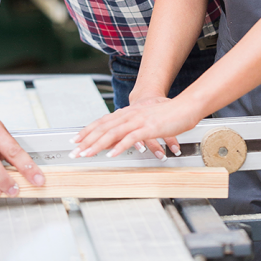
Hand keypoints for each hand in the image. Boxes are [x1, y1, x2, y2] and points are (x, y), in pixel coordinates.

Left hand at [70, 97, 200, 158]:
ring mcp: (138, 121)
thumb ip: (132, 127)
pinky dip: (120, 146)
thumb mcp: (145, 120)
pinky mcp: (149, 128)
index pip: (101, 122)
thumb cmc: (167, 114)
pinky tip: (111, 154)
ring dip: (97, 145)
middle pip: (103, 128)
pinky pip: (131, 138)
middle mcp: (129, 115)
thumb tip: (121, 138)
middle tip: (74, 151)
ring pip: (112, 133)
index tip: (75, 141)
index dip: (87, 131)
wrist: (186, 106)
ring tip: (87, 154)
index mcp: (127, 113)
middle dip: (86, 140)